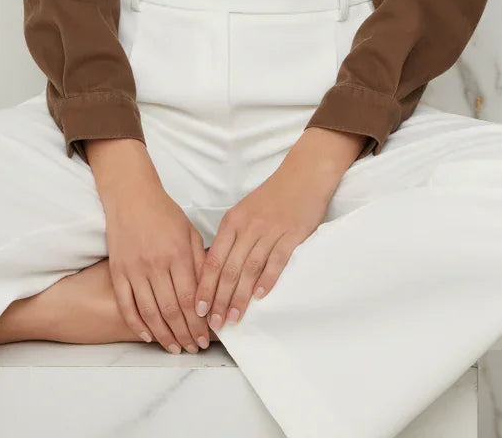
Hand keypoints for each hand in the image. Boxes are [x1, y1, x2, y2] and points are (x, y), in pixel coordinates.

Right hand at [101, 174, 211, 353]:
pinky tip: (147, 336)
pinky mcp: (118, 271)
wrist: (131, 196)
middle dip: (185, 334)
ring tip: (174, 348)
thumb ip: (200, 262)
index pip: (190, 299)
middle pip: (172, 310)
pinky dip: (136, 324)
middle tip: (193, 348)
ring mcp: (135, 269)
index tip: (206, 338)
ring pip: (150, 312)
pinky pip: (126, 304)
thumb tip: (210, 294)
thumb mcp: (190, 232)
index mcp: (178, 254)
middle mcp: (156, 264)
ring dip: (164, 335)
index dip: (199, 324)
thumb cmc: (164, 213)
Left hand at [194, 151, 339, 331]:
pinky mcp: (291, 235)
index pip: (213, 259)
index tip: (198, 309)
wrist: (303, 176)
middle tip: (214, 324)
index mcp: (232, 221)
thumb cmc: (271, 197)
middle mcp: (248, 227)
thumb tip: (215, 270)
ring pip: (249, 268)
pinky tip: (260, 297)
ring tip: (233, 318)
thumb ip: (231, 238)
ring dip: (240, 296)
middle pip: (229, 268)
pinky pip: (276, 260)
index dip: (205, 286)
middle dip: (219, 299)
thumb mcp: (244, 212)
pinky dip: (267, 279)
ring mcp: (270, 231)